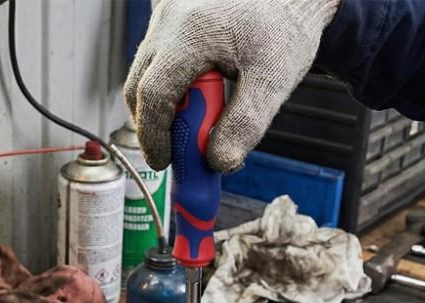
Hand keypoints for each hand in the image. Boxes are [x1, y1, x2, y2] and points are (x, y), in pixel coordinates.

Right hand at [124, 0, 340, 171]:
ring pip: (145, 74)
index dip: (154, 137)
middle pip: (139, 87)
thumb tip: (219, 163)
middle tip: (175, 151)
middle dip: (153, 125)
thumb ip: (246, 124)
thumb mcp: (273, 79)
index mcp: (190, 32)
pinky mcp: (171, 19)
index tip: (165, 162)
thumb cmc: (286, 24)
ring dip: (164, 106)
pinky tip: (200, 94)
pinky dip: (172, 86)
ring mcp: (166, 16)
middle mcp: (170, 20)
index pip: (153, 95)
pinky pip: (157, 61)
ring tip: (198, 119)